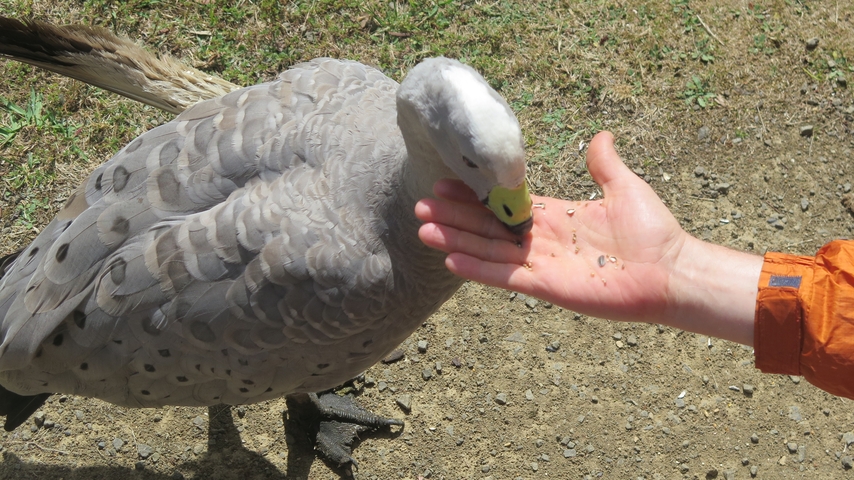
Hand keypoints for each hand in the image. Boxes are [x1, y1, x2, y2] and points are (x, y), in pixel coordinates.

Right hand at [416, 131, 761, 343]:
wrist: (670, 270)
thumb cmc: (653, 231)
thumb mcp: (625, 187)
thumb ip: (605, 164)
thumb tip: (602, 135)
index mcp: (555, 216)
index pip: (504, 204)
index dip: (475, 196)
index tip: (445, 183)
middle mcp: (542, 240)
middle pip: (488, 227)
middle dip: (455, 217)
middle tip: (420, 205)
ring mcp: (542, 264)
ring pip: (489, 251)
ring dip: (456, 241)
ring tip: (424, 230)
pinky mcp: (547, 286)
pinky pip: (505, 276)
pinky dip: (478, 269)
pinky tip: (450, 259)